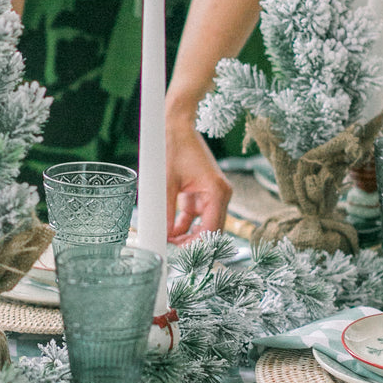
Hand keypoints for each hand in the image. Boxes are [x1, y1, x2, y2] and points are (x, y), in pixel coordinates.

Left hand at [166, 115, 231, 243]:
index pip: (213, 231)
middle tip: (171, 253)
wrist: (176, 124)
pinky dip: (184, 225)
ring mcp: (213, 194)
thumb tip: (161, 234)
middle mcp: (221, 194)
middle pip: (212, 231)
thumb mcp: (166, 182)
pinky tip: (169, 231)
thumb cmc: (174, 147)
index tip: (182, 258)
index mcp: (218, 192)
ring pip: (204, 225)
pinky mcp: (203, 192)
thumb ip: (165, 210)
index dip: (198, 247)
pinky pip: (196, 216)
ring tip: (168, 243)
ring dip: (187, 235)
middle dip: (193, 244)